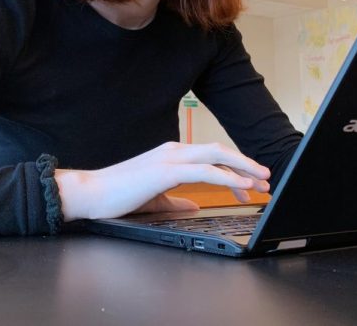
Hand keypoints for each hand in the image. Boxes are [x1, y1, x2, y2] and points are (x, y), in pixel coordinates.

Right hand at [54, 141, 269, 221]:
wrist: (91, 193)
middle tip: (266, 180)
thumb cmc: (118, 195)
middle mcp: (174, 150)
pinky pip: (203, 170)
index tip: (251, 183)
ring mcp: (170, 157)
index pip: (212, 156)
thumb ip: (177, 201)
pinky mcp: (165, 170)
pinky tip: (238, 186)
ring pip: (216, 155)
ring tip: (260, 183)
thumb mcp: (156, 199)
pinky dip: (225, 176)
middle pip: (220, 150)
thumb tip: (196, 205)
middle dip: (246, 164)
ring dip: (242, 169)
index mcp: (172, 155)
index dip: (235, 168)